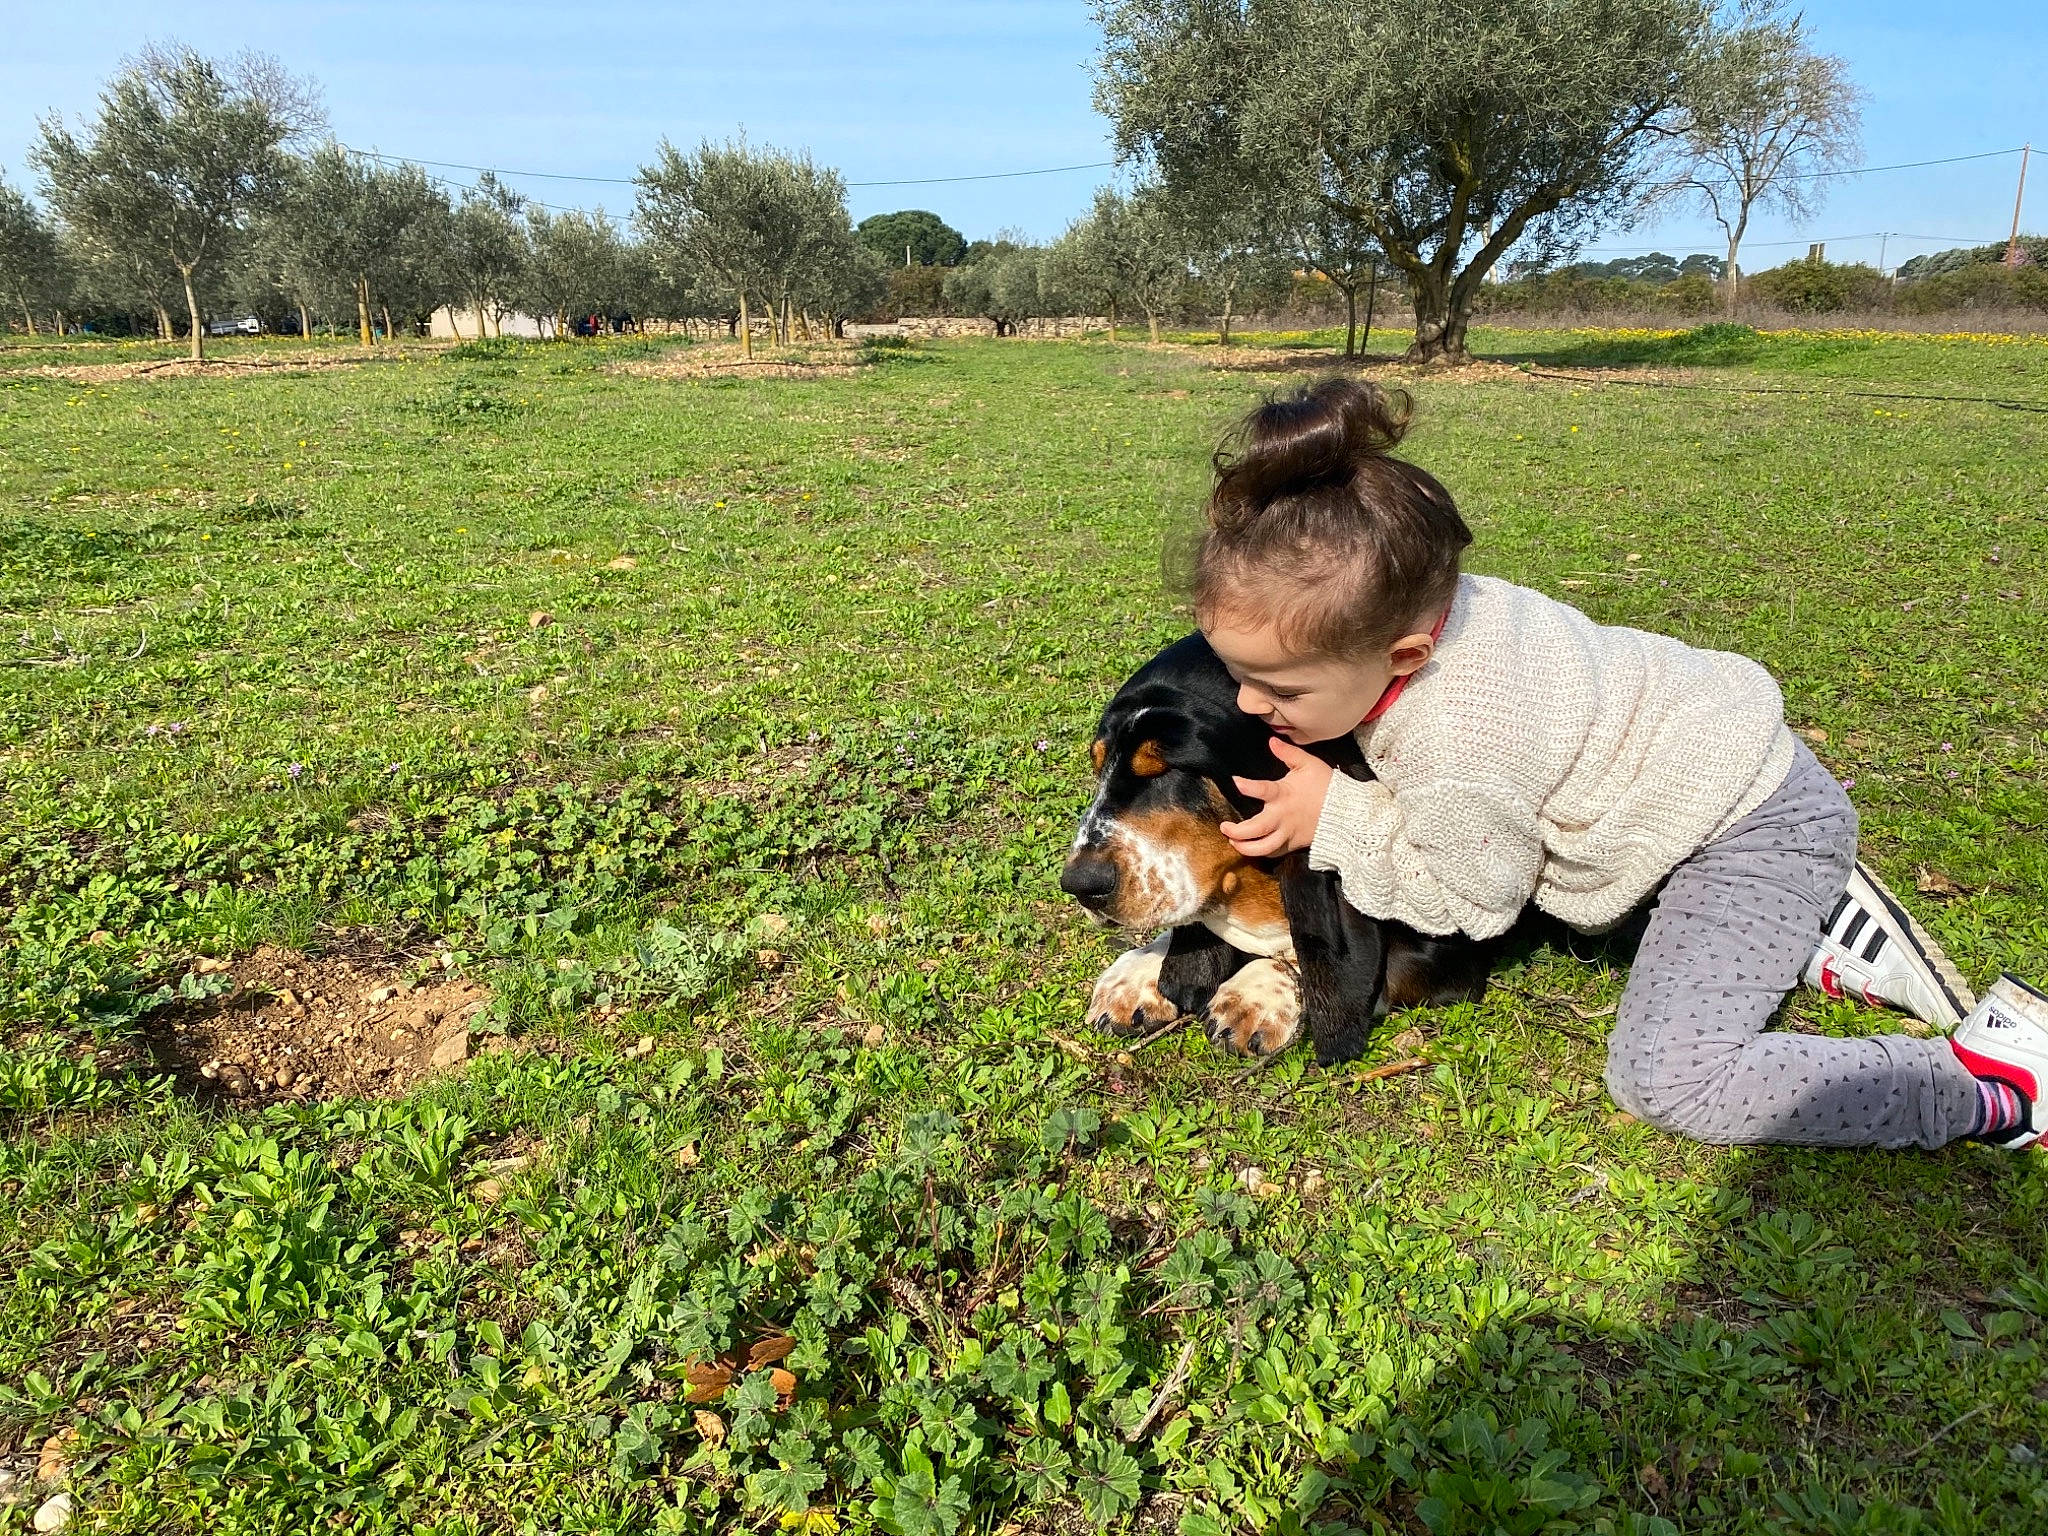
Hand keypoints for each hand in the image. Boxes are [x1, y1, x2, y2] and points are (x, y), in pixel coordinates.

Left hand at [1221, 736, 1334, 858]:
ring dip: (1245, 848)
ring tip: (1234, 843)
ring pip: (1263, 848)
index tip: (1235, 782)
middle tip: (1224, 827)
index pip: (1263, 790)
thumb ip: (1288, 753)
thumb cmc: (1327, 786)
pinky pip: (1275, 853)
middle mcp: (1283, 816)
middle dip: (1236, 831)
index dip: (1247, 786)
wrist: (1347, 811)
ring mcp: (1288, 833)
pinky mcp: (1294, 844)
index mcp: (1284, 795)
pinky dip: (1262, 853)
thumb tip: (1271, 741)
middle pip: (1255, 829)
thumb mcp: (1309, 764)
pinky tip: (1252, 848)